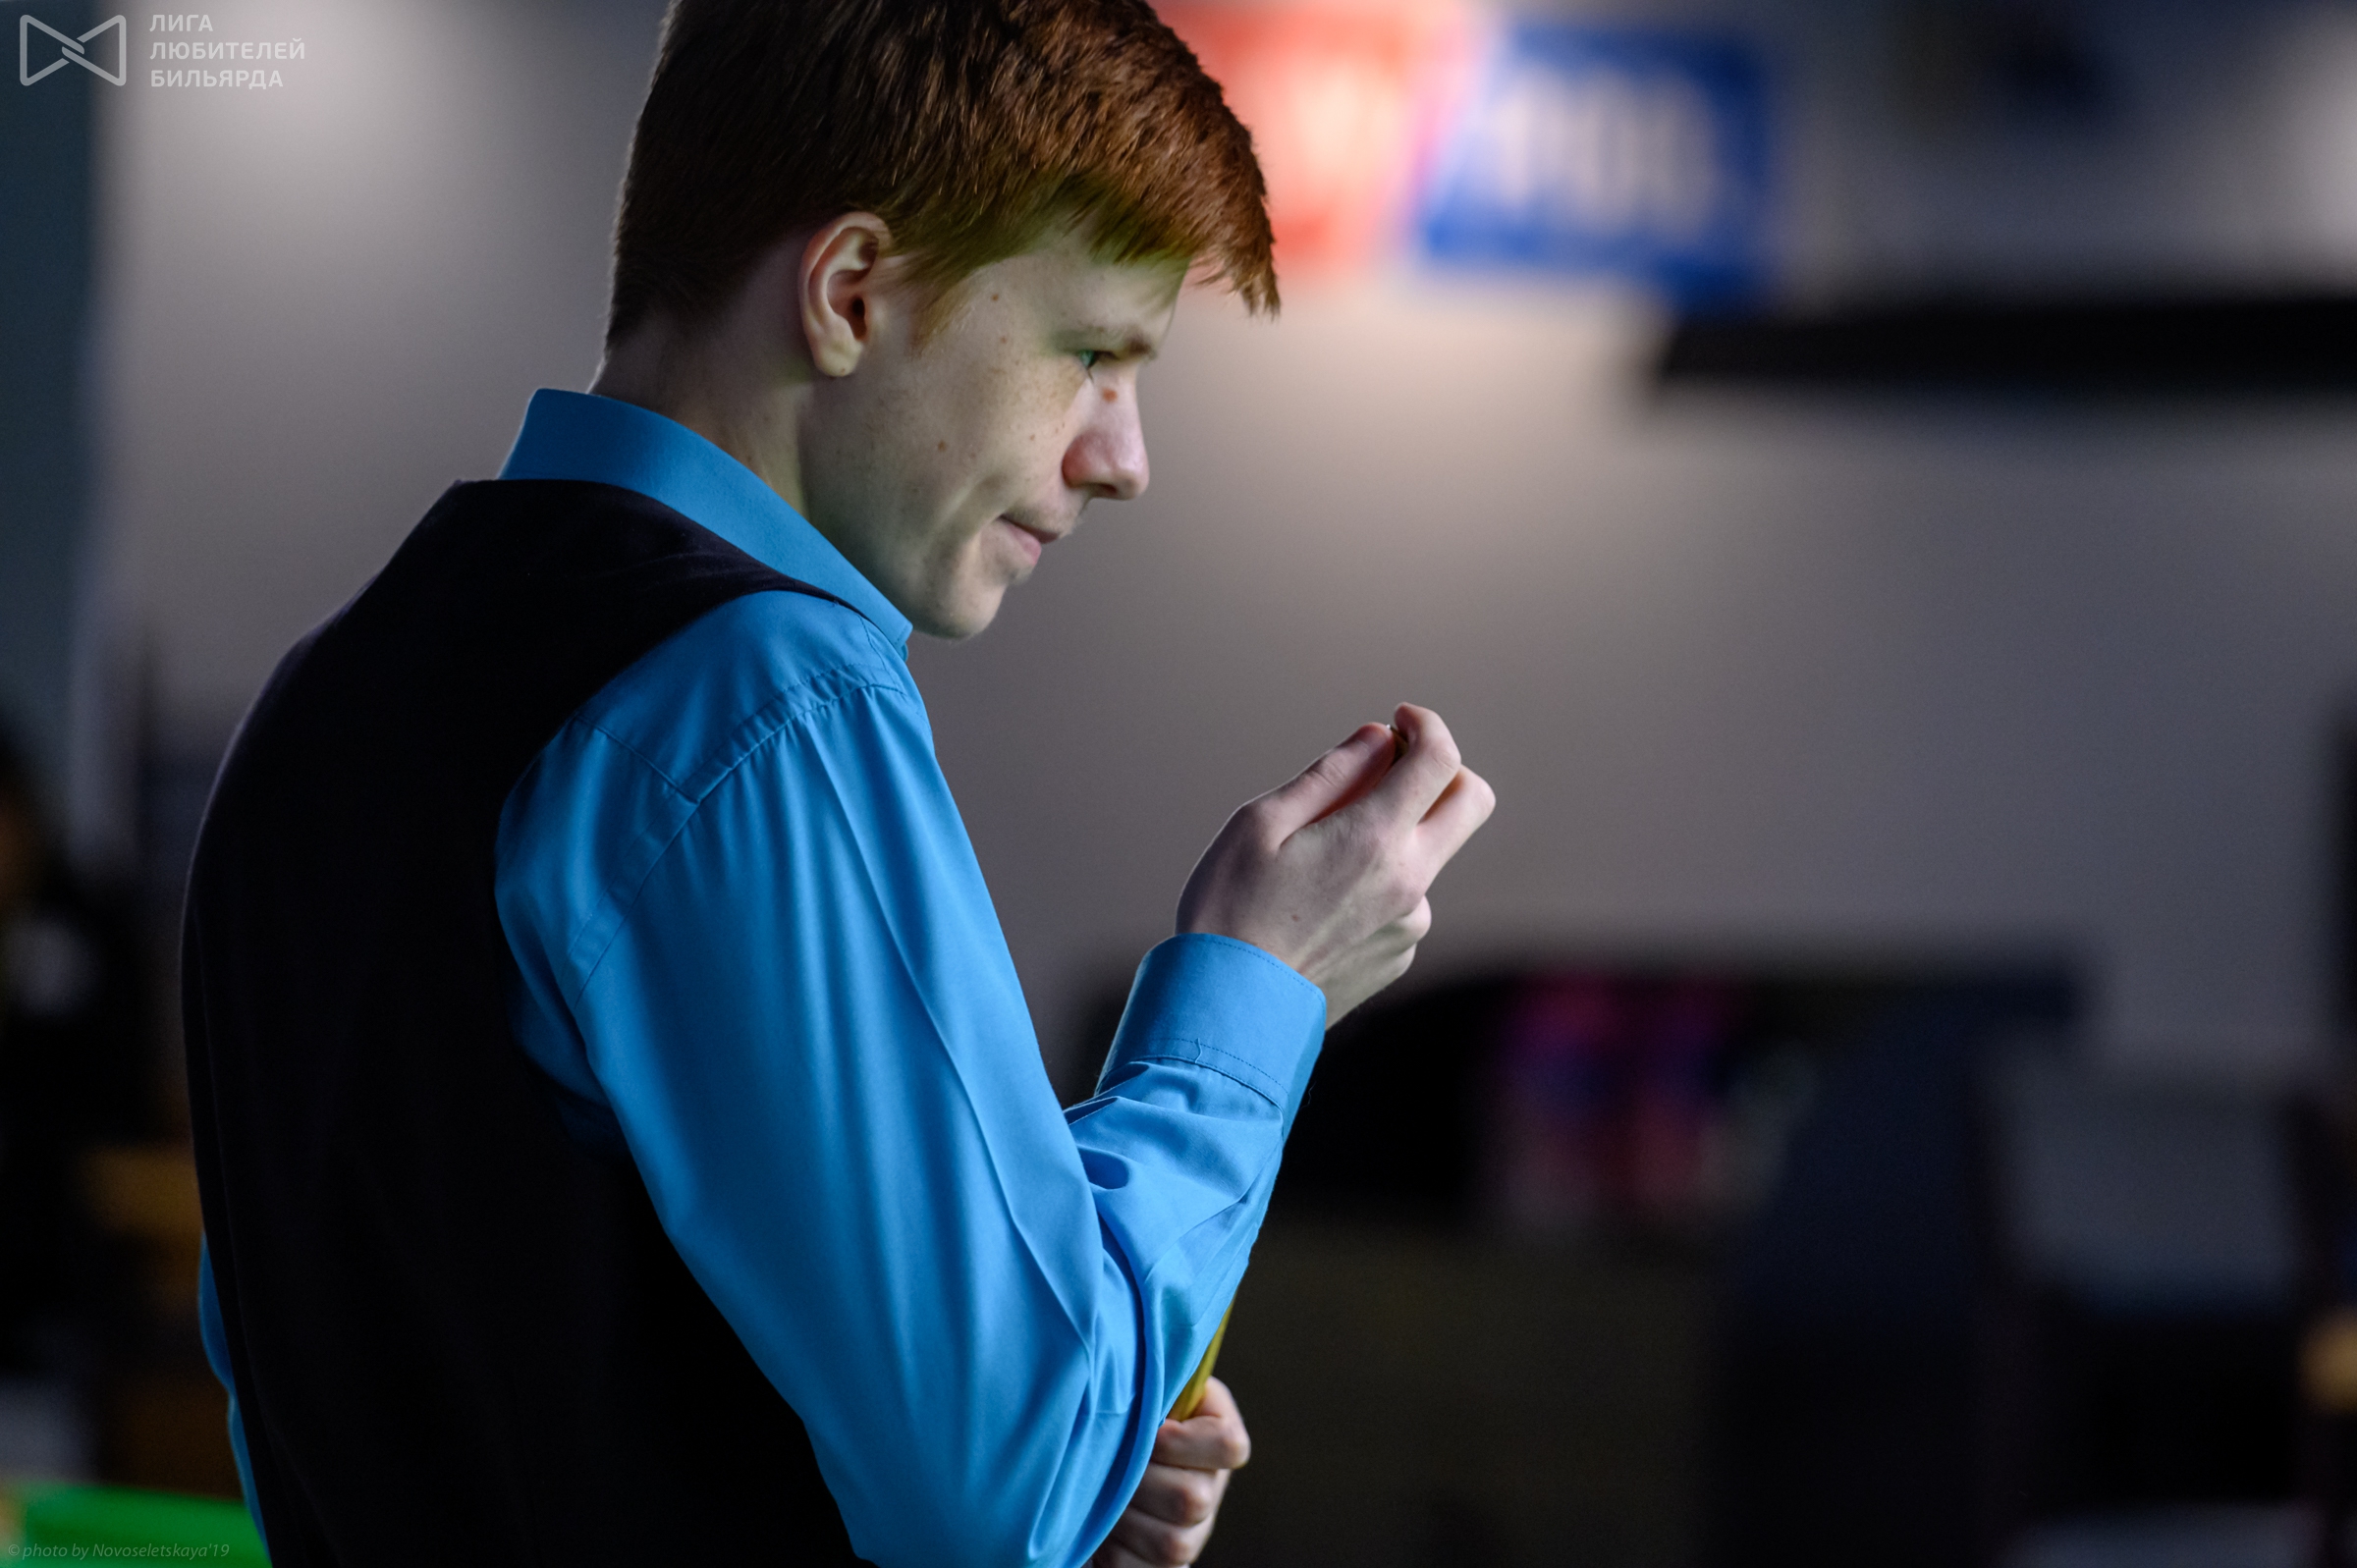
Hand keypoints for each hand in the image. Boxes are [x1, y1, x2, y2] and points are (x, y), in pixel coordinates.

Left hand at [1092, 1377, 1250, 1566]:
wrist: (1096, 1459)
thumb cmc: (1122, 1414)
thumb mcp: (1144, 1386)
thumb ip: (1154, 1379)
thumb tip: (1138, 1365)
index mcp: (1216, 1435)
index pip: (1229, 1446)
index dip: (1183, 1443)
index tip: (1150, 1432)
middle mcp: (1211, 1488)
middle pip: (1192, 1500)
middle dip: (1138, 1483)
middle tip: (1108, 1465)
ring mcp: (1192, 1535)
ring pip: (1171, 1543)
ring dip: (1122, 1517)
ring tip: (1098, 1495)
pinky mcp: (1165, 1567)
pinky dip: (1114, 1552)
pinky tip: (1100, 1527)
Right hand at [1177, 704, 1494, 1025]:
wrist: (1226, 1011)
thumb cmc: (1229, 910)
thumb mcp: (1261, 822)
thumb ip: (1330, 774)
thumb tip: (1379, 738)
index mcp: (1375, 839)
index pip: (1440, 759)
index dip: (1426, 725)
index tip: (1399, 720)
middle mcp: (1410, 882)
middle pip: (1472, 802)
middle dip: (1442, 769)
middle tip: (1392, 767)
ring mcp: (1410, 925)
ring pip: (1428, 853)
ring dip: (1394, 834)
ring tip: (1317, 858)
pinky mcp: (1399, 956)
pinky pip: (1404, 899)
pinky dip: (1377, 881)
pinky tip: (1318, 904)